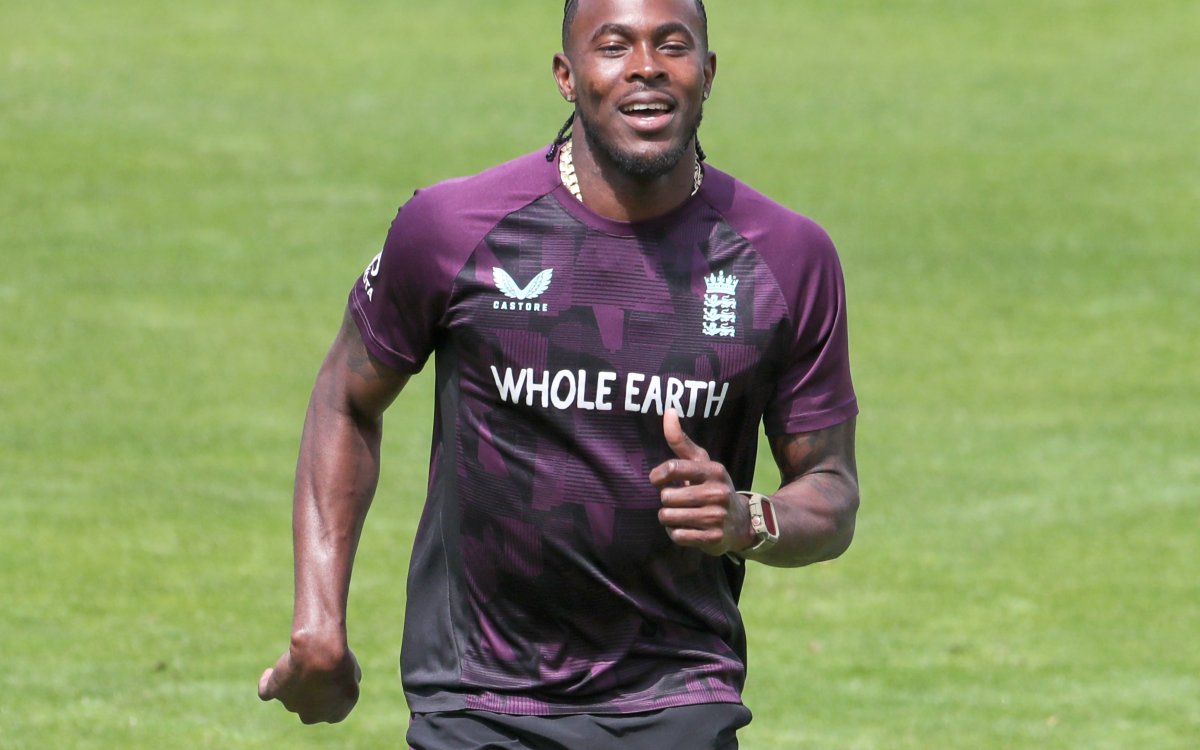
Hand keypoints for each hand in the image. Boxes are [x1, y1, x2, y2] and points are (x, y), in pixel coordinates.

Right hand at [258, 641, 361, 723]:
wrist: (322, 657)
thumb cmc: (341, 663)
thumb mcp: (354, 671)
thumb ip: (344, 680)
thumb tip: (331, 678)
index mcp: (335, 714)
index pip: (332, 708)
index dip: (333, 692)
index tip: (333, 678)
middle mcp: (311, 715)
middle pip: (310, 705)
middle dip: (314, 689)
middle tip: (320, 668)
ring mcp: (291, 704)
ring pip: (292, 694)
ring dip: (297, 678)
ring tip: (306, 656)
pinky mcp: (275, 690)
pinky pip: (265, 691)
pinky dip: (266, 682)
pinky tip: (270, 673)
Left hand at [649, 409, 753, 555]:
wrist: (742, 522)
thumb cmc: (712, 486)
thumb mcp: (701, 463)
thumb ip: (681, 441)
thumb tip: (668, 411)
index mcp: (713, 470)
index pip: (673, 469)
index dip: (658, 476)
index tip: (657, 480)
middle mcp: (717, 492)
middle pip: (667, 496)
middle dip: (666, 500)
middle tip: (679, 500)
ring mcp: (716, 516)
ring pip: (668, 517)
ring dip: (669, 517)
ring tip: (681, 514)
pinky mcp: (713, 538)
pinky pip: (677, 535)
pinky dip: (676, 533)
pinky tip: (688, 528)